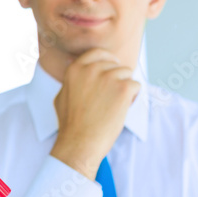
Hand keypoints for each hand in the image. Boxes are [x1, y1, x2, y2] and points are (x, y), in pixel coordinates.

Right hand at [50, 48, 139, 178]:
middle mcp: (92, 69)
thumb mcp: (61, 96)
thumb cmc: (71, 125)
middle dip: (117, 79)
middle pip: (116, 64)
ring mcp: (108, 78)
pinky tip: (122, 109)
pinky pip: (136, 86)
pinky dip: (133, 97)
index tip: (112, 70)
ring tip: (115, 106)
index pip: (99, 53)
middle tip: (111, 98)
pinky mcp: (123, 89)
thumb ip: (70, 78)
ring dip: (125, 88)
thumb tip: (72, 61)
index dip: (108, 61)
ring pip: (127, 74)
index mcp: (76, 69)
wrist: (80, 143)